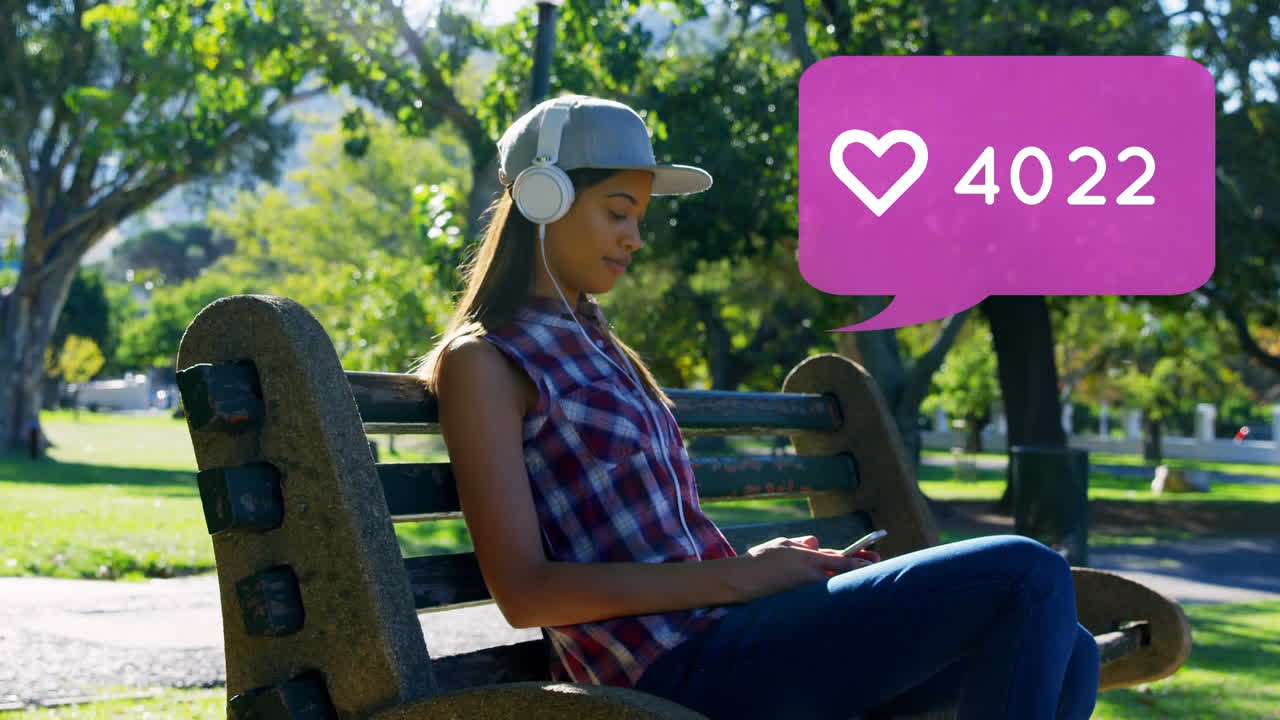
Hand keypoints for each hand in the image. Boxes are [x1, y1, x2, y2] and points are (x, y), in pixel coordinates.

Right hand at [735, 536, 875, 602]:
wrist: (742, 580)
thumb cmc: (760, 558)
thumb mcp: (783, 543)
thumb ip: (802, 543)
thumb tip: (816, 542)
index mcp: (809, 559)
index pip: (841, 561)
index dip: (859, 561)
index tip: (873, 560)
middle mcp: (811, 576)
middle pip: (843, 576)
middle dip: (859, 572)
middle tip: (874, 567)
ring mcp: (806, 591)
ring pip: (833, 587)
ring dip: (847, 582)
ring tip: (862, 579)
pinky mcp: (799, 601)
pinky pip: (819, 596)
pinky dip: (831, 592)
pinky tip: (839, 590)